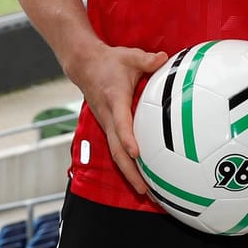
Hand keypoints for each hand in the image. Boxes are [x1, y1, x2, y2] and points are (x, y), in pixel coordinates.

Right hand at [67, 43, 168, 196]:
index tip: (137, 153)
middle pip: (116, 149)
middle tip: (145, 189)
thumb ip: (147, 59)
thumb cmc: (109, 61)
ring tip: (145, 191)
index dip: (128, 138)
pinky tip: (141, 176)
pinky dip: (127, 165)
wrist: (84, 66)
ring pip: (116, 153)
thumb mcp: (129, 56)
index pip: (120, 122)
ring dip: (128, 173)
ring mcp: (106, 124)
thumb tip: (163, 58)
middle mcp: (108, 116)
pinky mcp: (108, 127)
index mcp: (114, 99)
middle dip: (130, 171)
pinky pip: (116, 149)